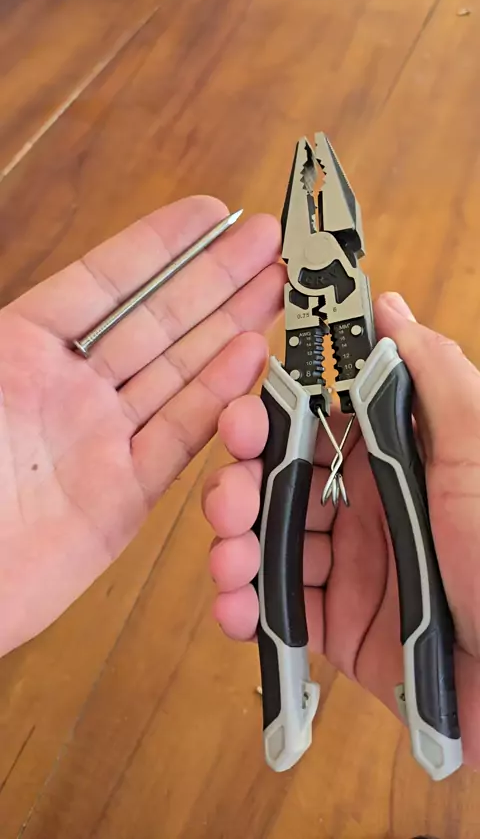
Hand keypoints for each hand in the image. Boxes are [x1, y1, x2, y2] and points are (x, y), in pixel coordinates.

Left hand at [0, 195, 283, 657]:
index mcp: (19, 348)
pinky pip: (179, 437)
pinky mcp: (122, 495)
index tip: (210, 213)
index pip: (104, 282)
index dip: (160, 245)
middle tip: (266, 243)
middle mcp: (68, 388)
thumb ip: (14, 337)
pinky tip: (252, 358)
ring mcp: (99, 441)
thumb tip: (74, 291)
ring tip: (275, 288)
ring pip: (178, 372)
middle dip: (214, 277)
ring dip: (230, 327)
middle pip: (156, 321)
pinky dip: (218, 400)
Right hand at [203, 293, 479, 766]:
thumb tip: (387, 307)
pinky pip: (276, 608)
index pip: (311, 425)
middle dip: (237, 483)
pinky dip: (245, 605)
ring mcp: (345, 566)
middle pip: (275, 482)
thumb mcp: (479, 453)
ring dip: (232, 543)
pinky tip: (237, 606)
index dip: (270, 418)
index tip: (241, 420)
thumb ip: (435, 377)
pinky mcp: (335, 625)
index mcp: (392, 459)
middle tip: (228, 498)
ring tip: (228, 560)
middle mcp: (363, 506)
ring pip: (266, 541)